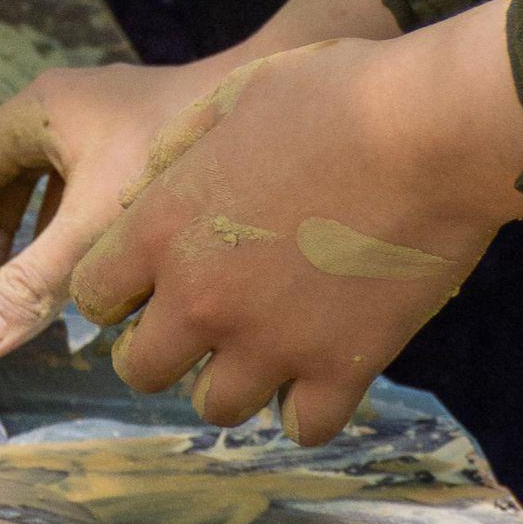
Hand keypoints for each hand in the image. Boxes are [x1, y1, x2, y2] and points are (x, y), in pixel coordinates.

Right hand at [0, 55, 242, 363]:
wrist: (298, 95)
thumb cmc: (185, 154)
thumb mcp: (94, 231)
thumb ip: (28, 289)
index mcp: (41, 111)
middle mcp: (72, 107)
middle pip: (2, 179)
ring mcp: (117, 119)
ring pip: (52, 186)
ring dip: (39, 241)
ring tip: (41, 298)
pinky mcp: (157, 137)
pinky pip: (96, 188)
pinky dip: (88, 233)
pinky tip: (113, 279)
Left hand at [70, 10, 522, 444]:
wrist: (430, 130)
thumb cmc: (328, 96)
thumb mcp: (224, 102)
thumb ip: (174, 156)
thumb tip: (148, 190)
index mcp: (157, 232)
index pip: (92, 296)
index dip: (116, 292)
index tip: (142, 285)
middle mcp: (199, 299)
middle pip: (141, 369)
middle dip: (160, 351)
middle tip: (195, 329)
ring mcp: (268, 342)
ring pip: (215, 407)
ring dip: (229, 383)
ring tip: (256, 353)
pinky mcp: (340, 367)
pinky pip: (301, 427)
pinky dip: (305, 409)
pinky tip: (317, 374)